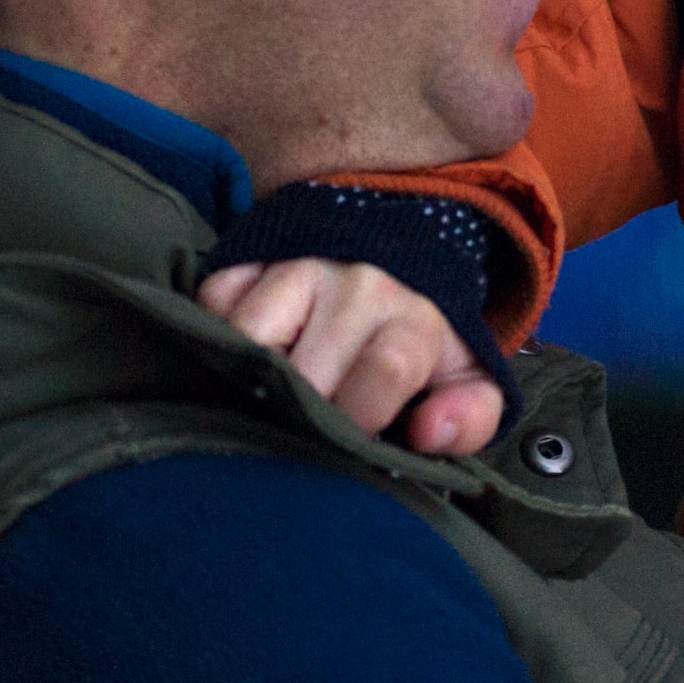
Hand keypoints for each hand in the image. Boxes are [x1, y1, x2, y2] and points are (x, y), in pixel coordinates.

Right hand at [198, 258, 502, 453]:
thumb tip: (429, 433)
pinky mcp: (253, 252)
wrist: (402, 242)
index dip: (362, 420)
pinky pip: (214, 297)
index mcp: (412, 320)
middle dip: (299, 413)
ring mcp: (299, 265)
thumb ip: (470, 417)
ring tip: (274, 388)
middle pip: (303, 369)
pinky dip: (218, 328)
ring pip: (247, 333)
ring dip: (250, 374)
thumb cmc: (421, 333)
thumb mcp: (467, 375)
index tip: (353, 440)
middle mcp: (356, 286)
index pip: (385, 371)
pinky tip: (250, 345)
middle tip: (306, 423)